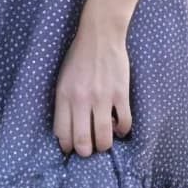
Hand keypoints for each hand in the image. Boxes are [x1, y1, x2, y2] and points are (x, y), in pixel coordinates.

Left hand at [53, 19, 132, 155]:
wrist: (100, 35)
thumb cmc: (79, 57)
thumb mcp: (62, 79)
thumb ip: (64, 103)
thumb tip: (68, 129)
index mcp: (64, 96)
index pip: (62, 134)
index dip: (67, 146)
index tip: (71, 148)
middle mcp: (81, 100)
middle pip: (83, 142)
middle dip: (86, 152)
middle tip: (89, 149)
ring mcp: (102, 98)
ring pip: (104, 137)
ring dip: (104, 145)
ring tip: (104, 142)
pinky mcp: (121, 94)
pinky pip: (124, 123)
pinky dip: (123, 130)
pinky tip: (120, 128)